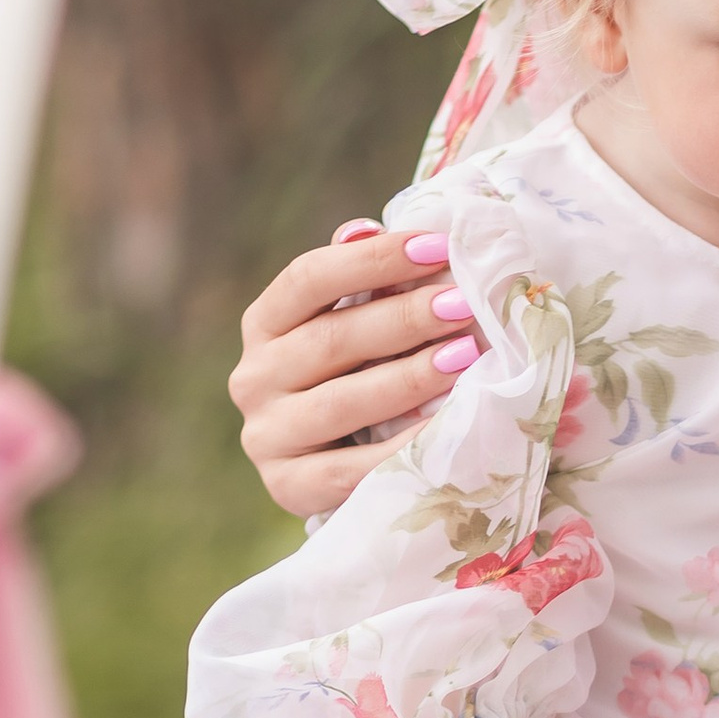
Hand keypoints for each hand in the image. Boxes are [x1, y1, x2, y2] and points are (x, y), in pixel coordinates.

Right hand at [230, 222, 471, 518]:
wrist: (332, 472)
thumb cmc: (354, 379)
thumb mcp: (350, 327)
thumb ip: (357, 282)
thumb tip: (365, 229)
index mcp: (264, 326)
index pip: (308, 280)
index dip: (372, 262)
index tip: (437, 247)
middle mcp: (253, 379)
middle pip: (329, 340)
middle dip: (403, 319)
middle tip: (463, 305)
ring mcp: (267, 437)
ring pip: (341, 403)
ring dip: (408, 378)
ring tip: (465, 357)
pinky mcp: (288, 488)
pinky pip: (352, 470)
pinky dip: (402, 447)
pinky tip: (446, 426)